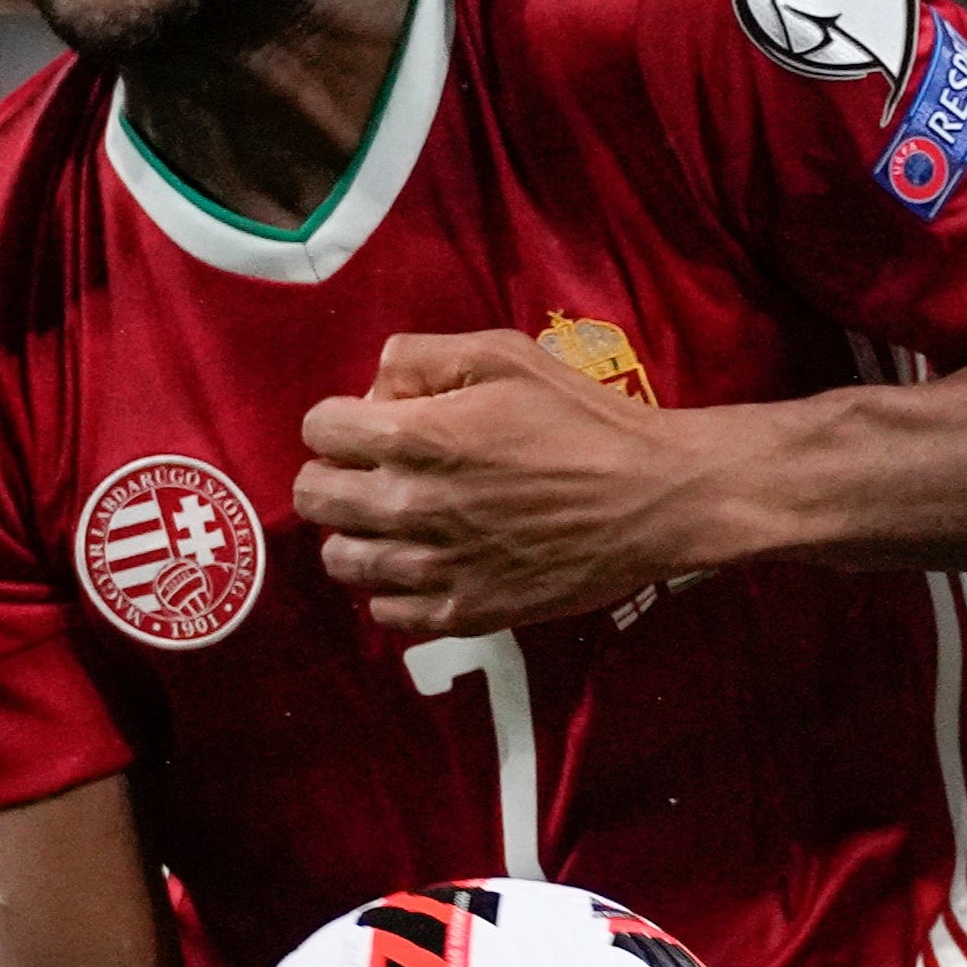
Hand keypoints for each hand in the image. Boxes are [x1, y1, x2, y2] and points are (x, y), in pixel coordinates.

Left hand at [297, 333, 725, 633]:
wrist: (652, 498)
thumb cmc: (583, 418)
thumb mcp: (504, 354)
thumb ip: (422, 357)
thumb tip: (374, 386)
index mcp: (414, 437)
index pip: (317, 429)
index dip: (344, 418)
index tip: (379, 422)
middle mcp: (409, 506)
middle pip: (314, 496)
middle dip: (336, 472)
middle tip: (379, 469)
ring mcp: (432, 567)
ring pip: (340, 559)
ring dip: (358, 533)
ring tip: (398, 520)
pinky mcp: (462, 612)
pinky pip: (384, 611)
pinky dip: (392, 588)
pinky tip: (425, 562)